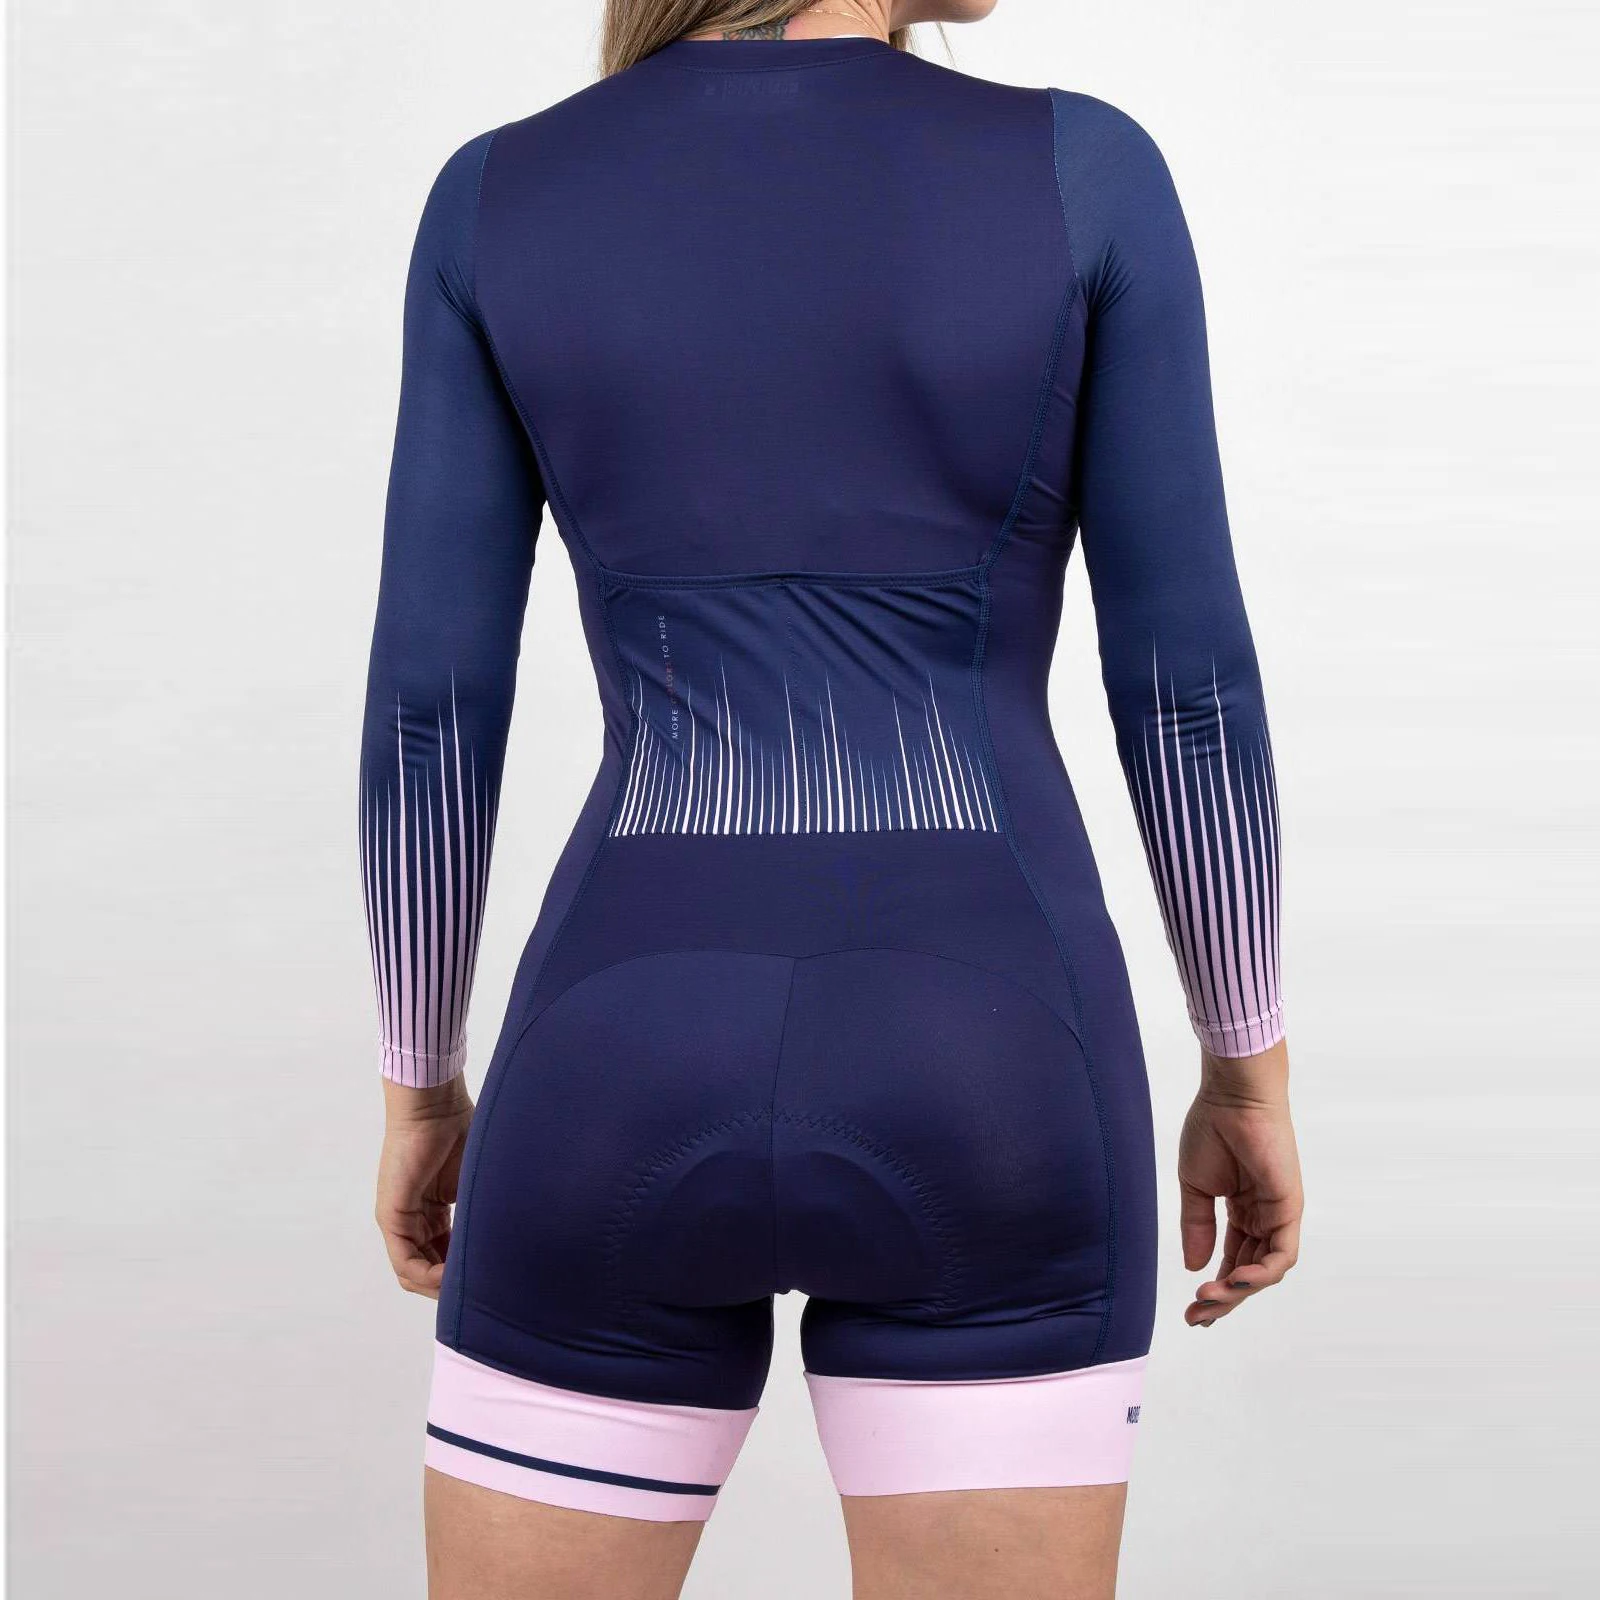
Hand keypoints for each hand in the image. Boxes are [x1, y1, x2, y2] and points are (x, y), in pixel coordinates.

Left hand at [375, 1076, 473, 1299]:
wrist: (437, 1105)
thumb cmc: (463, 1130)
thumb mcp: (480, 1180)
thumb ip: (487, 1208)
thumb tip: (519, 1237)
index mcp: (434, 1210)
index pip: (446, 1255)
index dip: (465, 1272)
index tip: (491, 1277)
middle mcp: (414, 1219)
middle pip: (429, 1269)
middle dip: (453, 1286)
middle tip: (481, 1292)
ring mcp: (399, 1220)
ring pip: (415, 1272)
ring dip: (441, 1286)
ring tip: (469, 1287)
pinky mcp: (391, 1217)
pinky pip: (406, 1262)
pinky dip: (428, 1277)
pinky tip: (452, 1277)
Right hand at [1178, 1038, 1301, 1326]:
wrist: (1231, 1097)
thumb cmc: (1212, 1129)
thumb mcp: (1195, 1187)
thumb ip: (1197, 1226)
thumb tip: (1194, 1266)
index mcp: (1241, 1210)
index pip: (1232, 1259)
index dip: (1215, 1288)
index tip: (1192, 1312)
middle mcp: (1263, 1216)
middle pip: (1247, 1270)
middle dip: (1223, 1299)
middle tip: (1197, 1317)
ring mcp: (1278, 1214)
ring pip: (1265, 1269)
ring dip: (1238, 1290)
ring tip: (1209, 1300)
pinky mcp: (1289, 1208)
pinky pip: (1282, 1254)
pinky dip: (1262, 1272)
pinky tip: (1236, 1281)